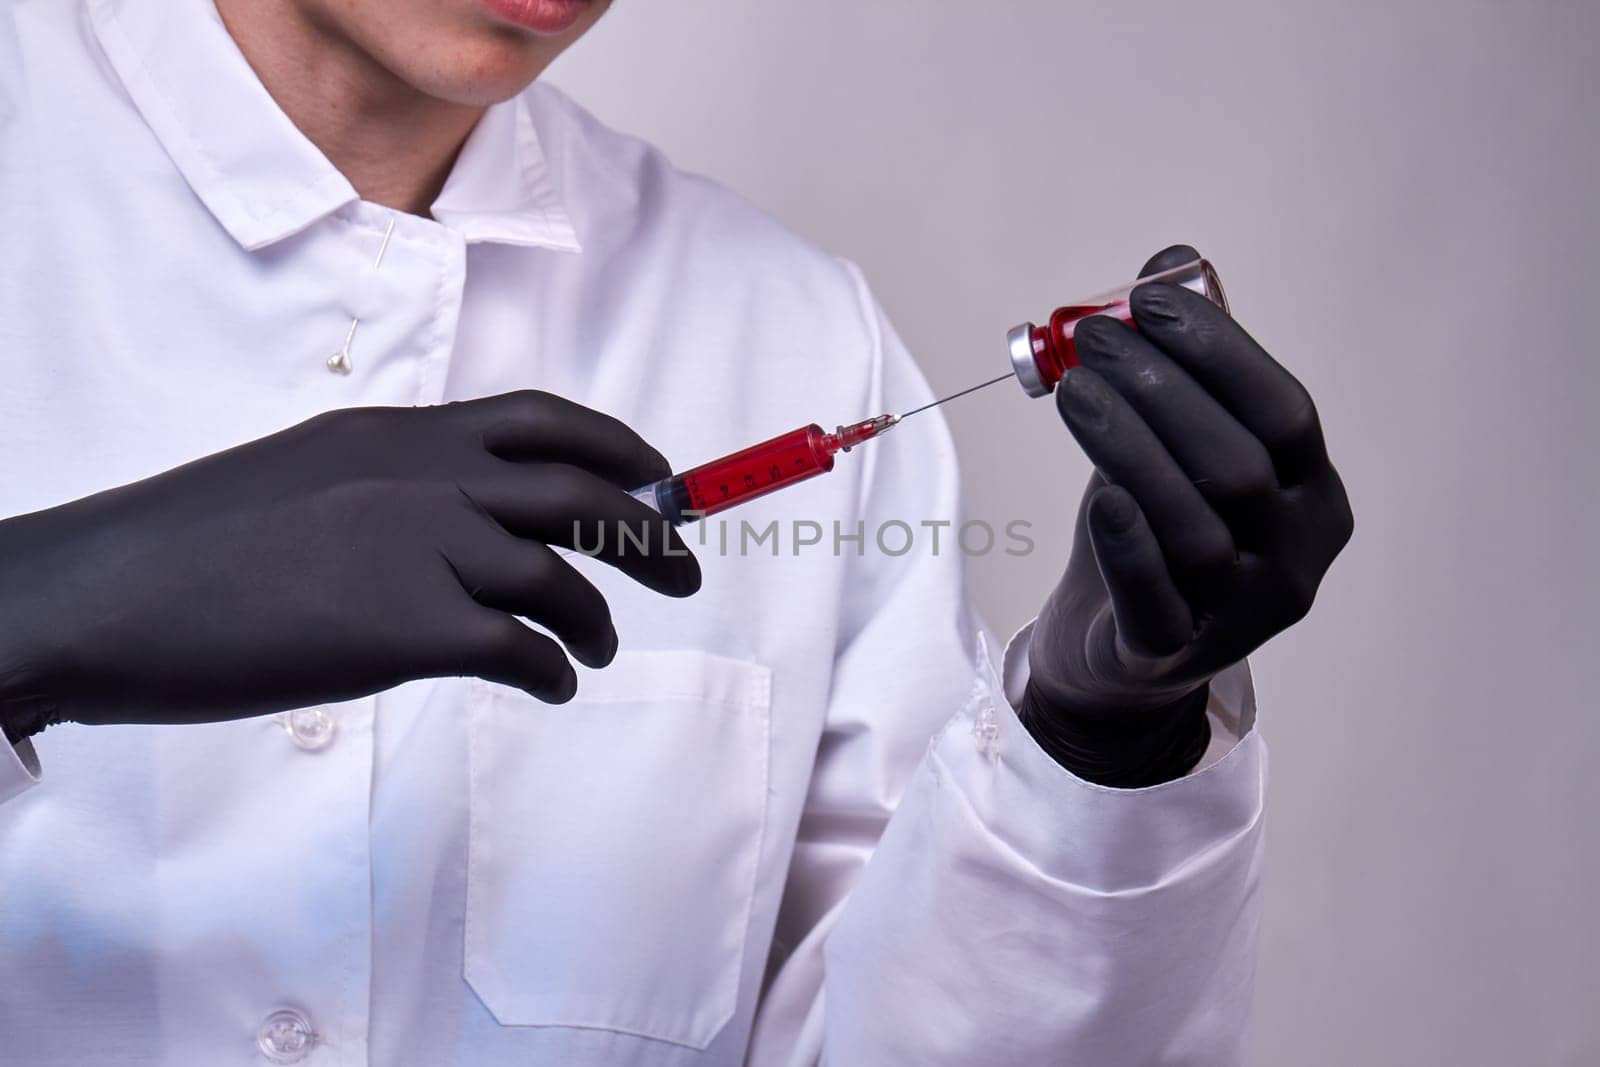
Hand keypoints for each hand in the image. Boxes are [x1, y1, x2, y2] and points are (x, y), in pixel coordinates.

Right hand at [0, 391, 699, 738]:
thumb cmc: (192, 549)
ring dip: (598, 618)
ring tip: (599, 649)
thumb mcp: (307, 478)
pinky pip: (521, 647)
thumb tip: (474, 525)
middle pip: (579, 492)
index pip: (540, 420)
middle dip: (650, 531)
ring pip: (559, 576)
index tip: (662, 479)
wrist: (100, 594)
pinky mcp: (401, 627)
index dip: (619, 447)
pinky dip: (553, 670)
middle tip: (685, 572)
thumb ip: (396, 487)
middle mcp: (420, 478)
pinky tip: (551, 687)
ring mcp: (414, 547)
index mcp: (397, 434)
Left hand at [1024, 246, 1353, 785]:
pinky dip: (1131, 546)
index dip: (1219, 352)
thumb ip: (1179, 365)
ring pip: (1195, 526)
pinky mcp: (1173, 657)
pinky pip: (1158, 601)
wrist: (1117, 652)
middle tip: (1089, 340)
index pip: (1284, 412)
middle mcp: (1295, 561)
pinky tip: (1099, 498)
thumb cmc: (1153, 531)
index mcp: (1313, 497)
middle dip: (1161, 389)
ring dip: (1129, 447)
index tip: (1147, 303)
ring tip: (1071, 391)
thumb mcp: (1172, 446)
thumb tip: (1167, 265)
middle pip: (1239, 465)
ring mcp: (1240, 618)